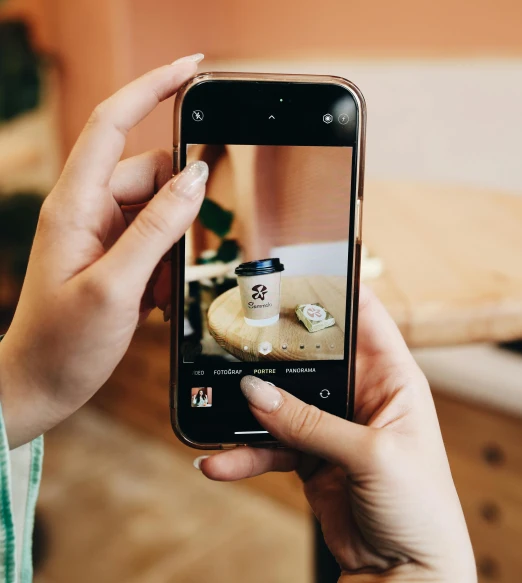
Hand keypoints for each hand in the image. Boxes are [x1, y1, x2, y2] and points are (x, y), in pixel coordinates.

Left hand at [0, 55, 206, 447]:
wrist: (38, 385)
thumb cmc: (62, 343)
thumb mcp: (115, 287)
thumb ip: (158, 228)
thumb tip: (196, 176)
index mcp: (74, 203)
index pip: (114, 122)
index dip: (153, 86)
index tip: (192, 66)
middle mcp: (87, 206)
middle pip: (153, 174)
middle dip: (179, 210)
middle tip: (177, 262)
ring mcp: (100, 228)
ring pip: (161, 208)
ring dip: (173, 247)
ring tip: (154, 293)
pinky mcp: (112, 249)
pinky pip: (156, 236)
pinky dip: (165, 263)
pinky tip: (151, 298)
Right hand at [201, 287, 476, 582]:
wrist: (406, 574)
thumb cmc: (419, 509)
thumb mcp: (370, 456)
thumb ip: (310, 422)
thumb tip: (257, 393)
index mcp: (393, 378)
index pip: (364, 317)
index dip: (334, 290)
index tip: (295, 270)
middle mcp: (362, 395)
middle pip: (312, 356)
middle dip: (275, 347)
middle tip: (237, 330)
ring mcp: (333, 426)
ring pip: (283, 402)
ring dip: (249, 407)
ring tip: (215, 404)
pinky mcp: (311, 457)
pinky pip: (271, 445)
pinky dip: (244, 452)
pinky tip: (219, 461)